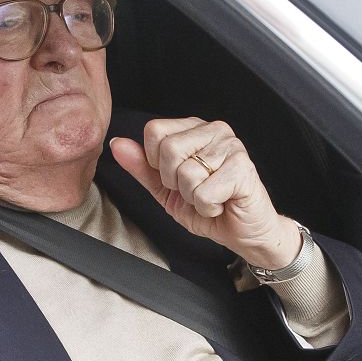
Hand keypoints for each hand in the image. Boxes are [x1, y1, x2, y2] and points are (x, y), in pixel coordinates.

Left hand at [110, 117, 300, 269]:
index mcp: (194, 128)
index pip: (154, 131)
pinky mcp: (243, 169)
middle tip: (194, 190)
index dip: (156, 163)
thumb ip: (141, 166)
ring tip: (209, 197)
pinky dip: (208, 207)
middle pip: (168, 149)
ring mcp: (232, 147)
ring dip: (193, 197)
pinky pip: (204, 192)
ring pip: (186, 174)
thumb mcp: (165, 188)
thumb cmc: (209, 206)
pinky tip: (221, 203)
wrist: (244, 232)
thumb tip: (117, 145)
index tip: (175, 177)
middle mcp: (215, 130)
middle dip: (174, 182)